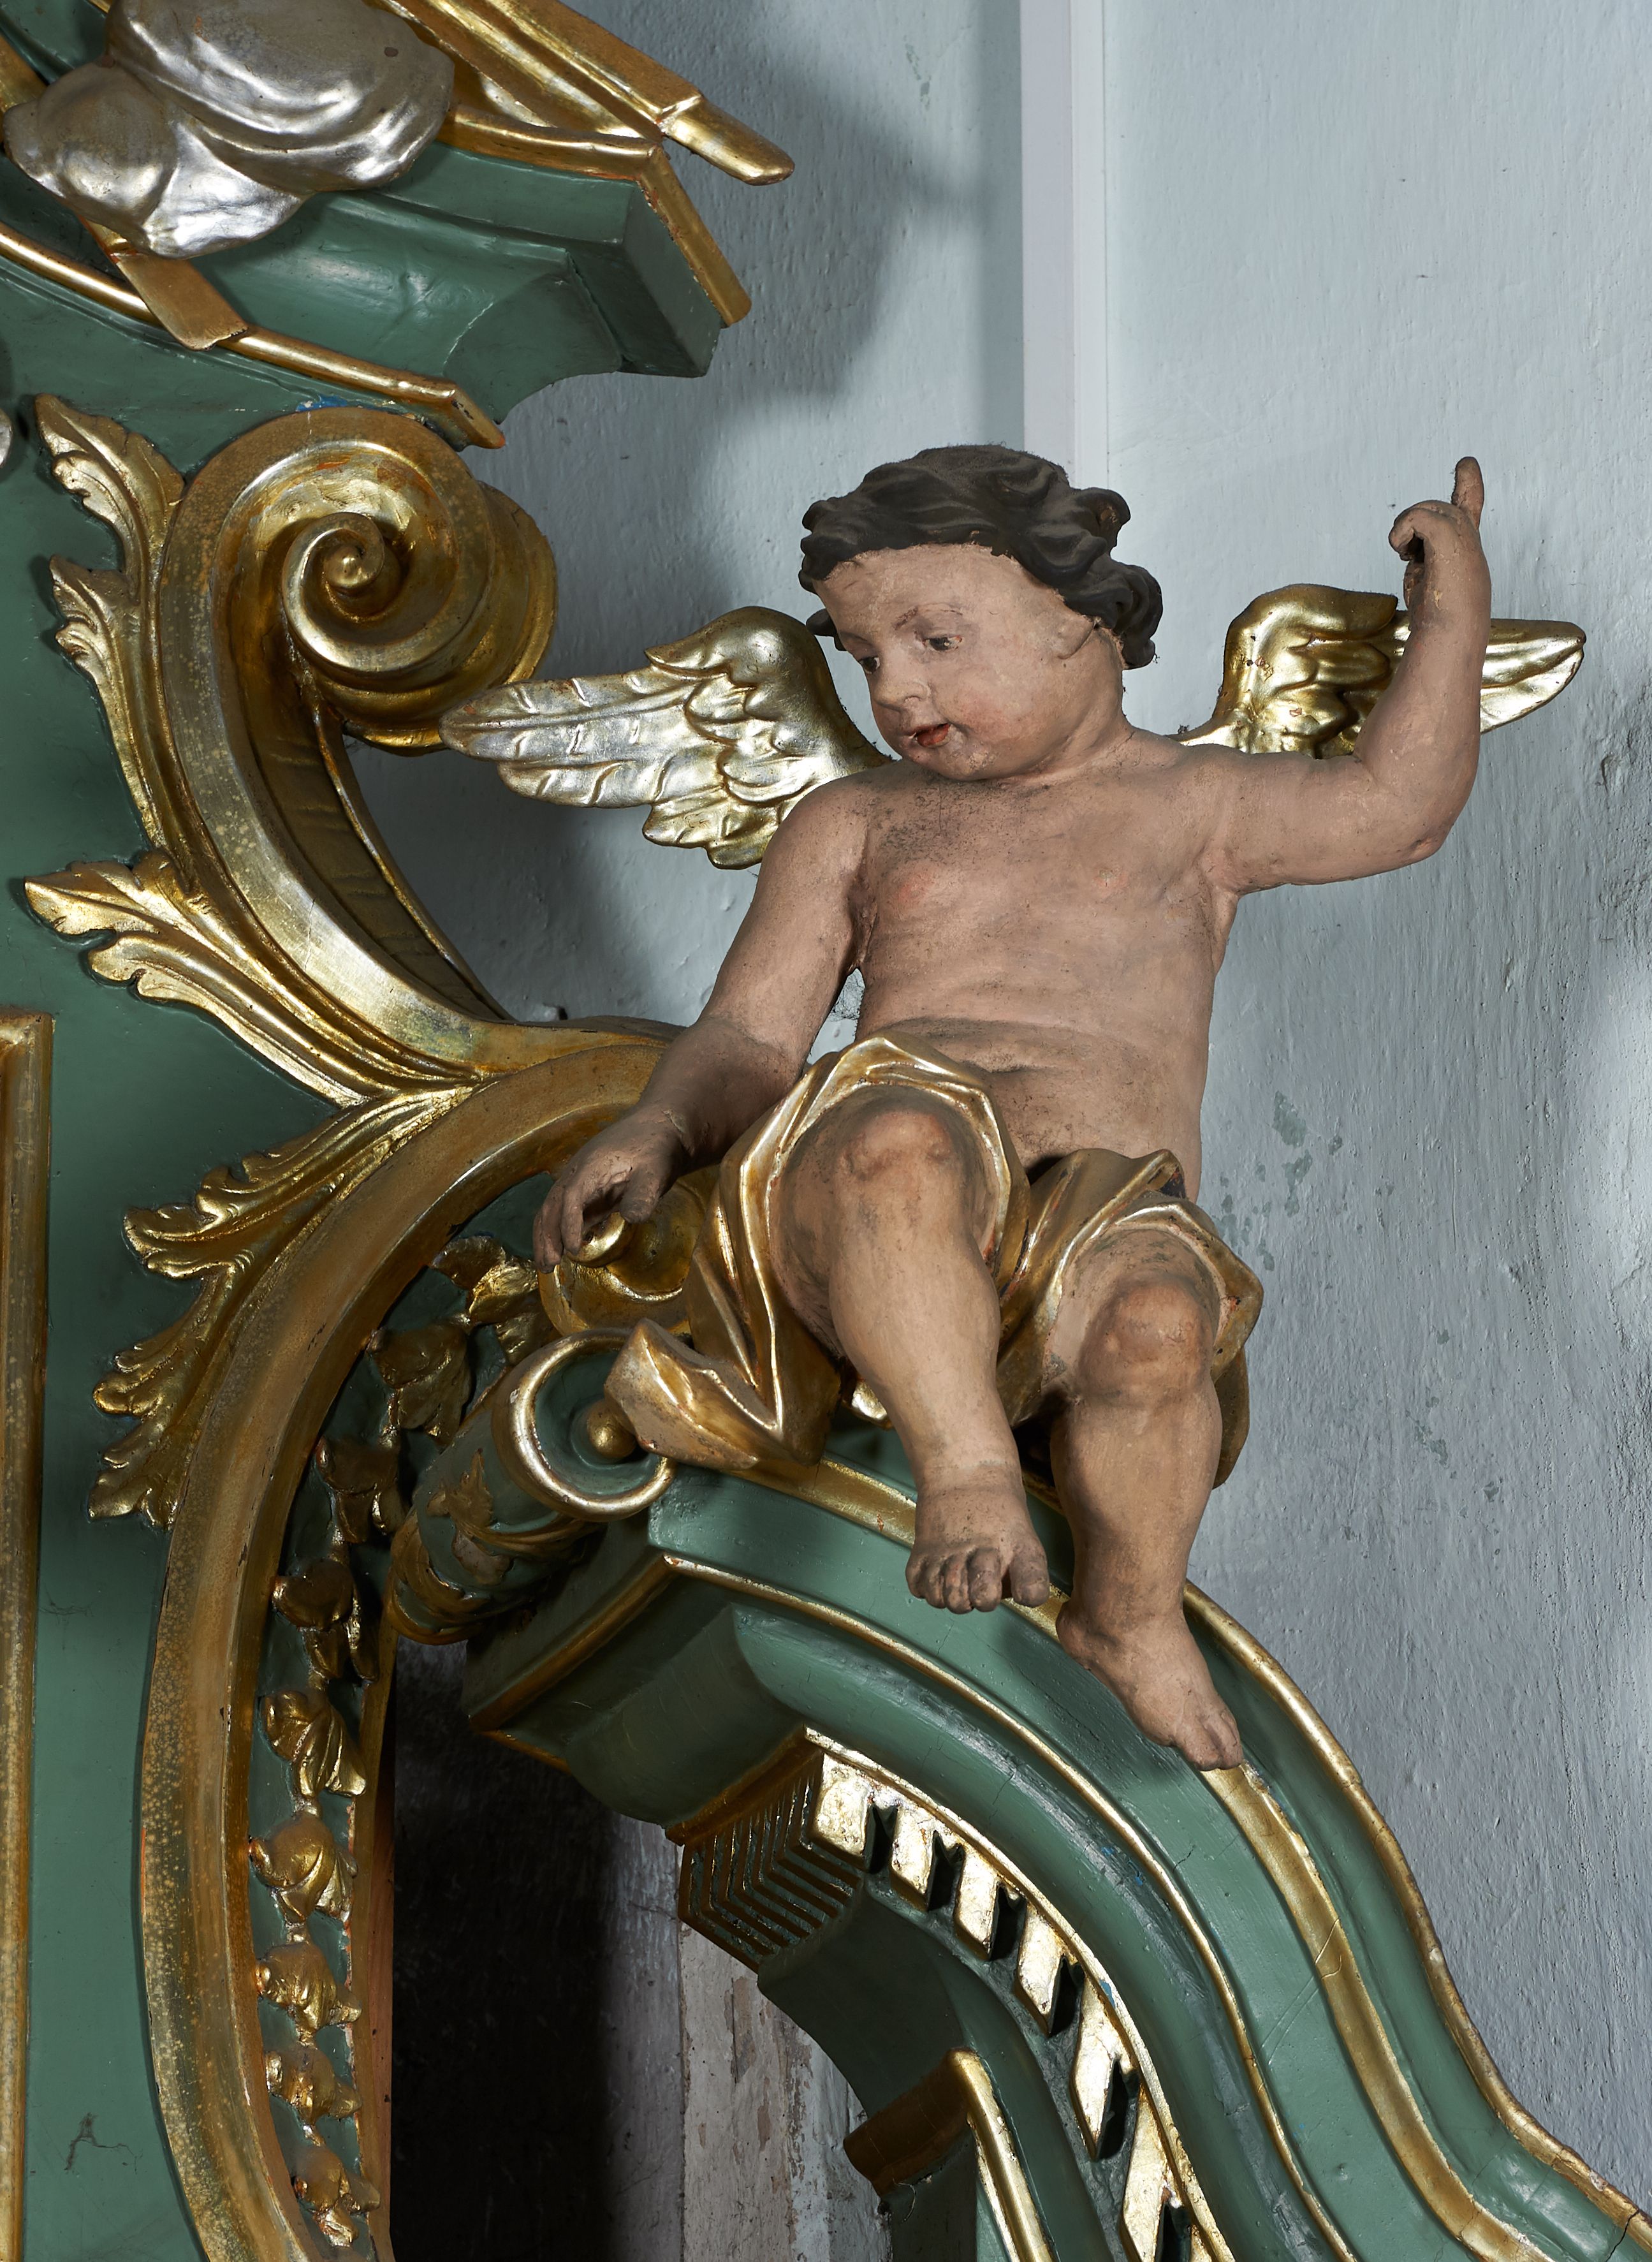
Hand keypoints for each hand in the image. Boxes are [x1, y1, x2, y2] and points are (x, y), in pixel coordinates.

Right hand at [534, 1109, 686, 1270]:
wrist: (659, 1127)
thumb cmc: (656, 1148)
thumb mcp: (656, 1171)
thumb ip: (643, 1195)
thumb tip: (632, 1218)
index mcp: (591, 1167)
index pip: (571, 1197)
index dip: (568, 1224)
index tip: (573, 1249)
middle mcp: (578, 1173)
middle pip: (552, 1205)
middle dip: (547, 1236)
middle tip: (550, 1265)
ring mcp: (580, 1180)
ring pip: (553, 1209)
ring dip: (547, 1236)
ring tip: (549, 1264)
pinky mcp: (587, 1189)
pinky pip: (566, 1210)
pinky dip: (561, 1229)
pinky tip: (569, 1248)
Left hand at [1390, 458, 1486, 616]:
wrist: (1450, 637)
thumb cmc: (1439, 621)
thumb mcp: (1428, 582)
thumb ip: (1423, 559)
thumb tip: (1408, 548)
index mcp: (1466, 550)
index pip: (1470, 507)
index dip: (1468, 484)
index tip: (1466, 465)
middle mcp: (1469, 538)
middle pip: (1434, 507)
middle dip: (1411, 525)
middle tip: (1406, 554)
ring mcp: (1463, 534)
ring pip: (1424, 508)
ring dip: (1405, 532)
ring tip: (1406, 556)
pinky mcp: (1450, 535)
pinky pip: (1416, 516)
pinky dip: (1402, 533)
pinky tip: (1403, 552)